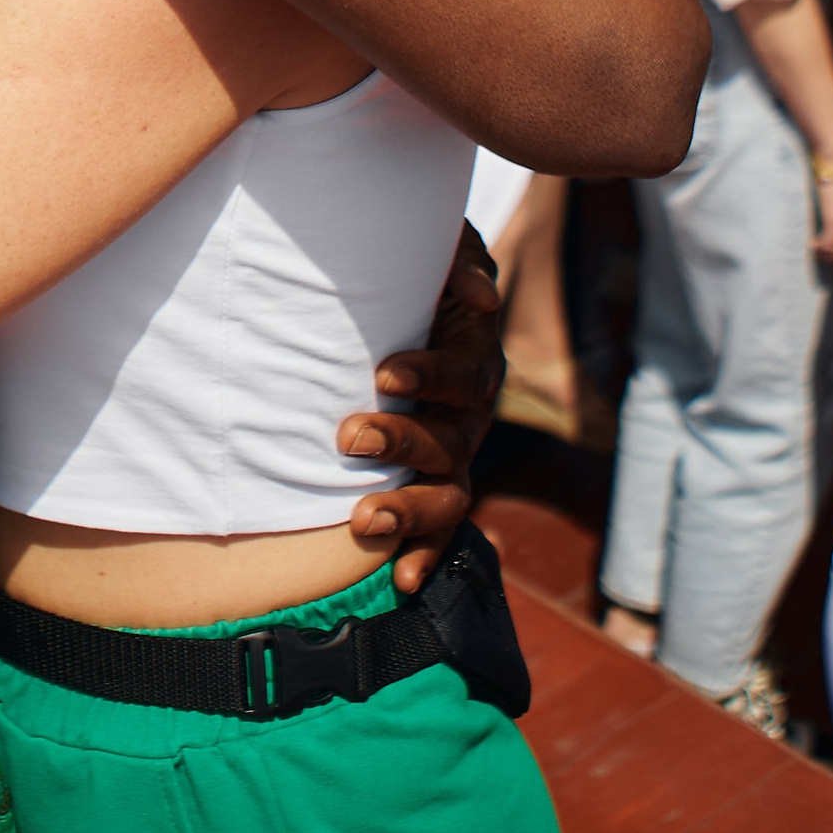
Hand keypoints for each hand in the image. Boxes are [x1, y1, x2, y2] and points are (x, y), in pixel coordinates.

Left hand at [340, 221, 503, 597]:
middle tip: (351, 437)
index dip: (431, 375)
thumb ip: (460, 260)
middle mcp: (471, 416)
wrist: (399, 310)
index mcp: (476, 360)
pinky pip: (439, 530)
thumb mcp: (440, 250)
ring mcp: (453, 457)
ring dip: (411, 512)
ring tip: (365, 520)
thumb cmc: (415, 275)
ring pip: (450, 495)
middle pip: (453, 441)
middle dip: (404, 443)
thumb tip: (481, 293)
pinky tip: (403, 582)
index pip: (465, 375)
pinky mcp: (433, 486)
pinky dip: (425, 555)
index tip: (384, 374)